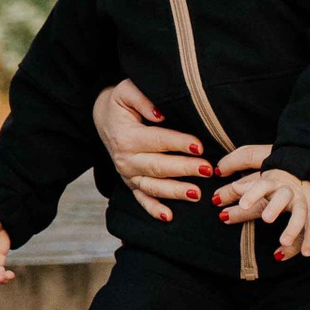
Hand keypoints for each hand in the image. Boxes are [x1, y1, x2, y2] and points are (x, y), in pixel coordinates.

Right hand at [93, 78, 209, 220]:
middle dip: (184, 169)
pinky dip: (154, 209)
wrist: (103, 118)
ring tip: (197, 194)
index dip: (178, 143)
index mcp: (127, 137)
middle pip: (159, 166)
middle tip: (207, 170)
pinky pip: (142, 199)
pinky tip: (169, 217)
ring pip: (154, 186)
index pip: (157, 141)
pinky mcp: (130, 183)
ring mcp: (128, 174)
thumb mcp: (126, 92)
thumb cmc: (121, 104)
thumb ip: (142, 98)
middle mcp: (126, 159)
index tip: (199, 146)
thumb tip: (160, 113)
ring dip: (176, 192)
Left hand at [213, 149, 309, 257]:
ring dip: (294, 227)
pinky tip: (297, 253)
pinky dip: (307, 240)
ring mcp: (304, 200)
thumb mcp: (263, 173)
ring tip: (284, 241)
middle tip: (266, 218)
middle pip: (283, 196)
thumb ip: (241, 180)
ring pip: (301, 213)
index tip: (243, 204)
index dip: (253, 193)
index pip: (262, 185)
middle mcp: (289, 189)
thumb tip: (217, 179)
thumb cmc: (283, 175)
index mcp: (275, 179)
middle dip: (276, 206)